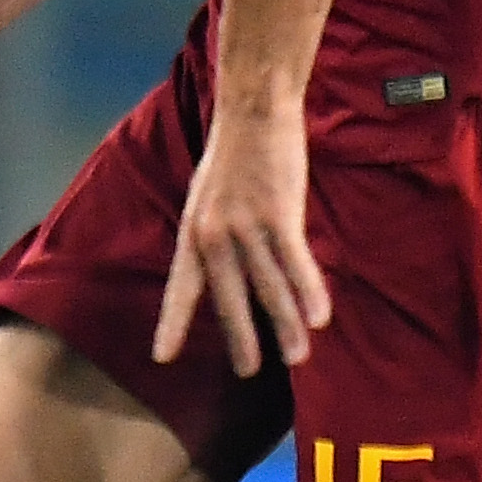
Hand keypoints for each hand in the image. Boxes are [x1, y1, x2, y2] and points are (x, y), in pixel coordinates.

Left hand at [152, 99, 330, 375]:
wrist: (253, 110)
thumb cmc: (236, 154)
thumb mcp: (208, 197)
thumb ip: (215, 235)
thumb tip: (228, 270)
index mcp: (194, 233)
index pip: (181, 288)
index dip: (171, 323)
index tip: (162, 358)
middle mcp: (215, 235)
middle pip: (229, 298)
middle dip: (241, 338)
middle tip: (248, 371)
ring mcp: (246, 226)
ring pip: (269, 288)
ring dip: (285, 326)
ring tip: (297, 357)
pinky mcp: (279, 215)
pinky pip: (296, 263)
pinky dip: (309, 291)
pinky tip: (320, 318)